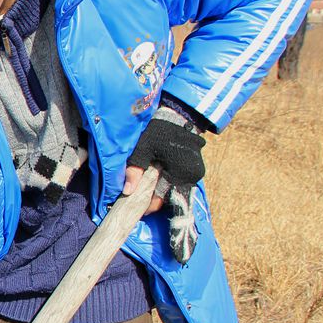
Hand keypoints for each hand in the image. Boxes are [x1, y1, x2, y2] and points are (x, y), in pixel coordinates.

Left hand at [125, 103, 205, 261]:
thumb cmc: (159, 130)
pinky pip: (179, 181)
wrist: (180, 114)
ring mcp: (195, 173)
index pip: (160, 200)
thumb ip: (134, 170)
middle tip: (137, 199)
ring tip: (145, 189)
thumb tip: (127, 191)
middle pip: (168, 196)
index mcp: (179, 174)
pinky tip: (157, 179)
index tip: (134, 207)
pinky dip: (168, 182)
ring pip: (174, 189)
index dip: (146, 205)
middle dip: (153, 198)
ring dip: (160, 190)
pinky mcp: (194, 168)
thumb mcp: (143, 148)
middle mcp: (191, 177)